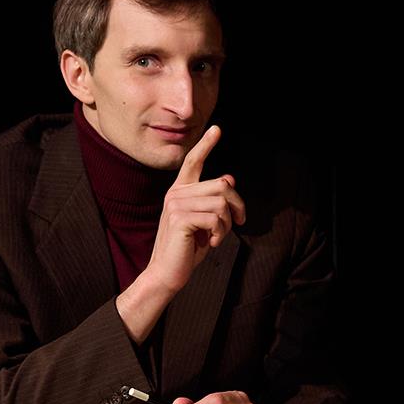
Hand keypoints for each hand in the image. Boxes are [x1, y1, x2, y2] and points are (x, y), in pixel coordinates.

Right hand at [117, 126, 244, 341]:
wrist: (167, 273)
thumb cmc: (187, 250)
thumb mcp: (205, 223)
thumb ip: (214, 202)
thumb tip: (229, 178)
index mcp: (180, 192)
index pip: (193, 162)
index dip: (206, 145)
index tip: (217, 129)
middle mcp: (176, 194)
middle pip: (221, 186)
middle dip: (237, 207)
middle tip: (236, 225)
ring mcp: (176, 204)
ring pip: (221, 203)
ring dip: (228, 224)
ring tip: (217, 237)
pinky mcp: (180, 218)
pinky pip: (215, 218)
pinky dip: (221, 233)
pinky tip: (211, 243)